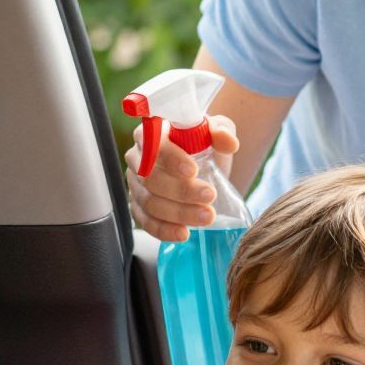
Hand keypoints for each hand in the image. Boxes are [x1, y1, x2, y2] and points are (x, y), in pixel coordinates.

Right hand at [126, 114, 239, 242]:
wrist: (205, 163)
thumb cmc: (205, 142)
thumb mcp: (217, 130)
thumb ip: (222, 131)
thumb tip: (229, 142)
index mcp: (150, 133)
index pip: (153, 144)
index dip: (170, 158)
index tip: (193, 171)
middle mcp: (137, 158)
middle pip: (150, 178)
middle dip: (181, 191)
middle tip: (210, 196)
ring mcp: (136, 184)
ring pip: (149, 202)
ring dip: (178, 213)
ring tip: (207, 216)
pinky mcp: (138, 206)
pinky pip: (145, 221)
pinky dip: (163, 230)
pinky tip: (183, 234)